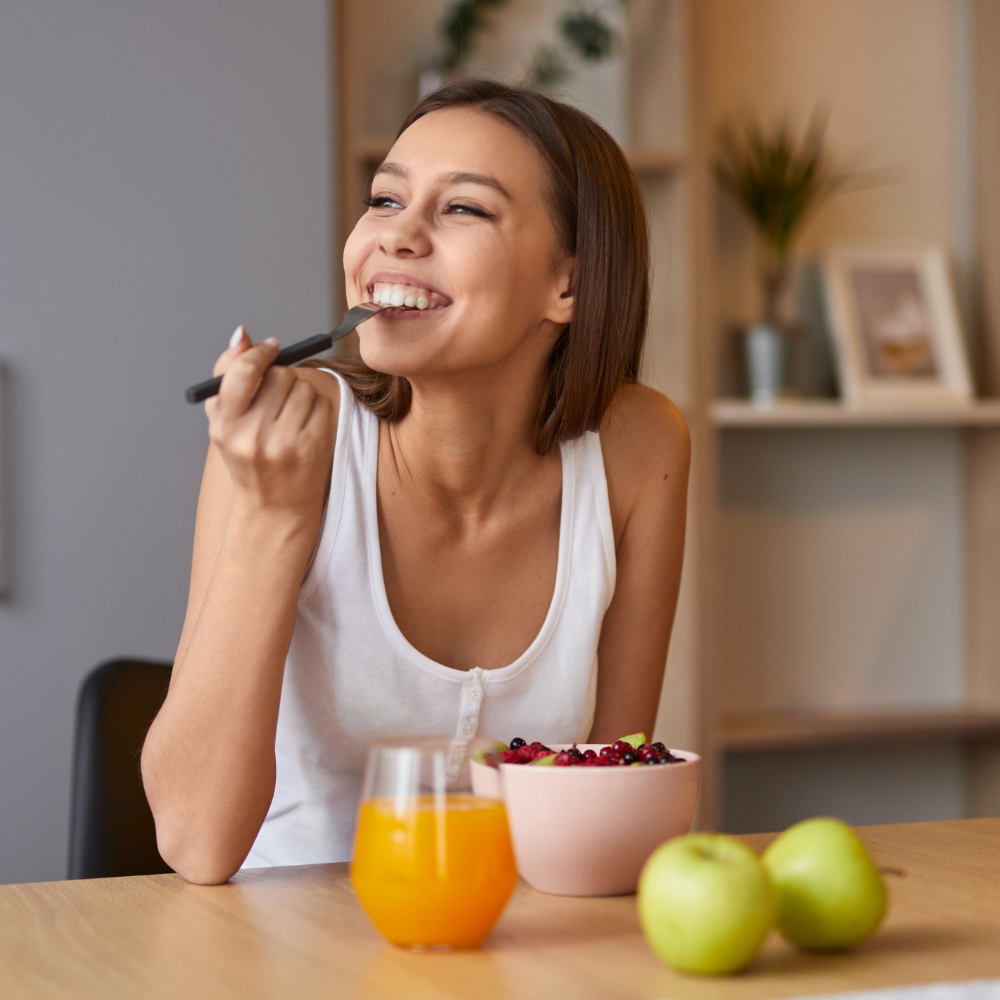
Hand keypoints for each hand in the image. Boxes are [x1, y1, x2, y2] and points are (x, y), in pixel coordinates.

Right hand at [205, 326, 333, 518]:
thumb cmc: (247, 456)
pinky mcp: (313, 447)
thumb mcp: (224, 420)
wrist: (275, 506)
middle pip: (280, 375)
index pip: (244, 371)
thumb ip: (227, 373)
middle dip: (281, 378)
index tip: (271, 347)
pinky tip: (305, 427)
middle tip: (277, 396)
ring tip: (289, 418)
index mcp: (225, 425)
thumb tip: (242, 334)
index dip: (261, 352)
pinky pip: (322, 404)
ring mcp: (285, 443)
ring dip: (300, 394)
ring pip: (303, 387)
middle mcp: (253, 435)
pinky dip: (316, 409)